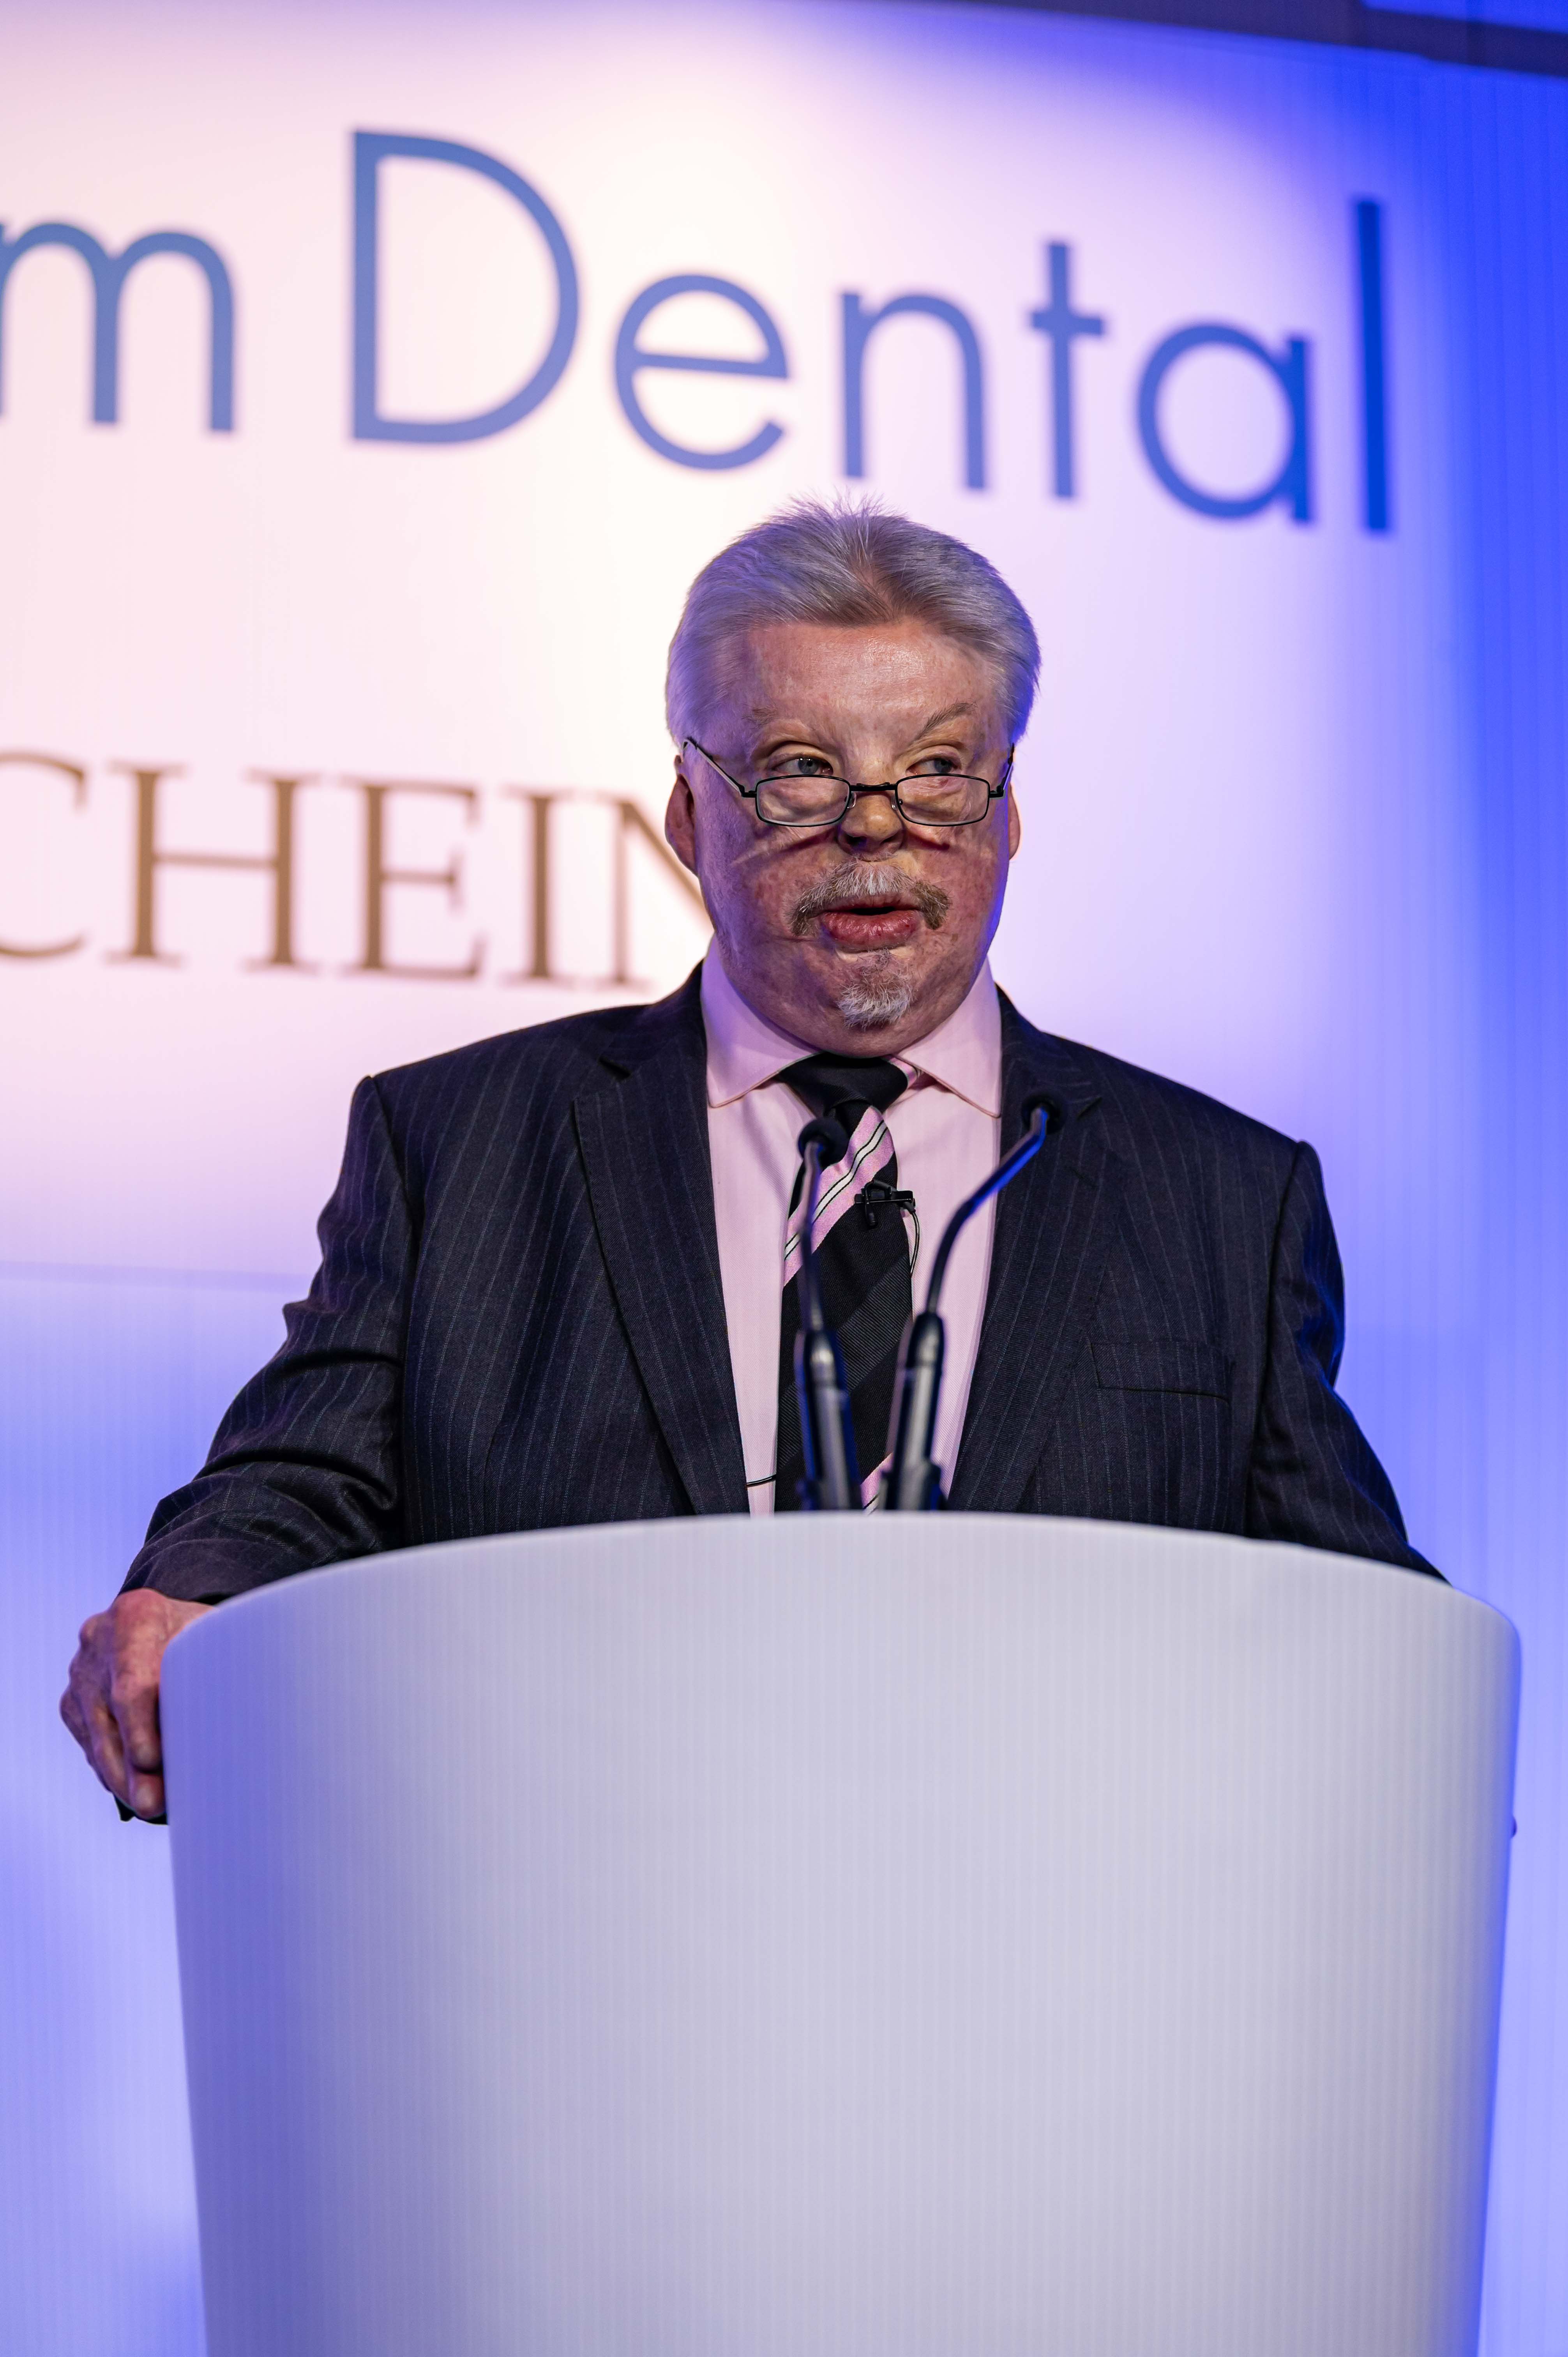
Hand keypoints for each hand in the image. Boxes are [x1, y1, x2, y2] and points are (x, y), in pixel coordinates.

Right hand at [61, 1590, 211, 1820]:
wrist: (161, 1620)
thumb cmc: (201, 1632)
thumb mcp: (214, 1632)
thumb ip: (220, 1662)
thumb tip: (242, 1717)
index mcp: (136, 1615)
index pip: (133, 1679)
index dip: (139, 1724)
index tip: (152, 1760)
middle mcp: (98, 1642)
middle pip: (111, 1715)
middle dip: (132, 1765)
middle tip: (154, 1804)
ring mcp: (80, 1674)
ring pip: (97, 1737)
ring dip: (122, 1778)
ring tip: (150, 1809)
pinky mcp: (71, 1704)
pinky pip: (91, 1745)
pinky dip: (114, 1770)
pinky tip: (136, 1792)